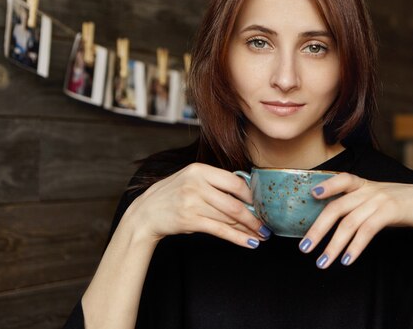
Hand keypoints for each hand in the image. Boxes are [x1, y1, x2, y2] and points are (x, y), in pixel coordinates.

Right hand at [125, 163, 270, 248]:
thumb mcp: (191, 180)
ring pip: (229, 219)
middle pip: (234, 204)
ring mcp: (192, 202)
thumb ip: (215, 184)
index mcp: (200, 170)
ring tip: (261, 236)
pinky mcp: (189, 220)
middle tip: (267, 226)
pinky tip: (248, 242)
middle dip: (254, 218)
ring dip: (248, 230)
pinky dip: (237, 238)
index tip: (262, 205)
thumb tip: (247, 196)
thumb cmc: (173, 195)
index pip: (235, 182)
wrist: (145, 212)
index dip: (252, 196)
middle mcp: (197, 184)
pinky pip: (220, 230)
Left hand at [298, 173, 412, 267]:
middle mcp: (369, 190)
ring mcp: (379, 199)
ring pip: (349, 223)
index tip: (312, 195)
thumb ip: (359, 203)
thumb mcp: (378, 198)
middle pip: (336, 208)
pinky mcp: (390, 211)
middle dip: (318, 230)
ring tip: (323, 262)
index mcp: (365, 185)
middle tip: (304, 248)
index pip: (343, 179)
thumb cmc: (401, 205)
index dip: (327, 185)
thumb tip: (335, 220)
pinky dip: (355, 247)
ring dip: (333, 246)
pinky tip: (346, 260)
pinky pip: (367, 230)